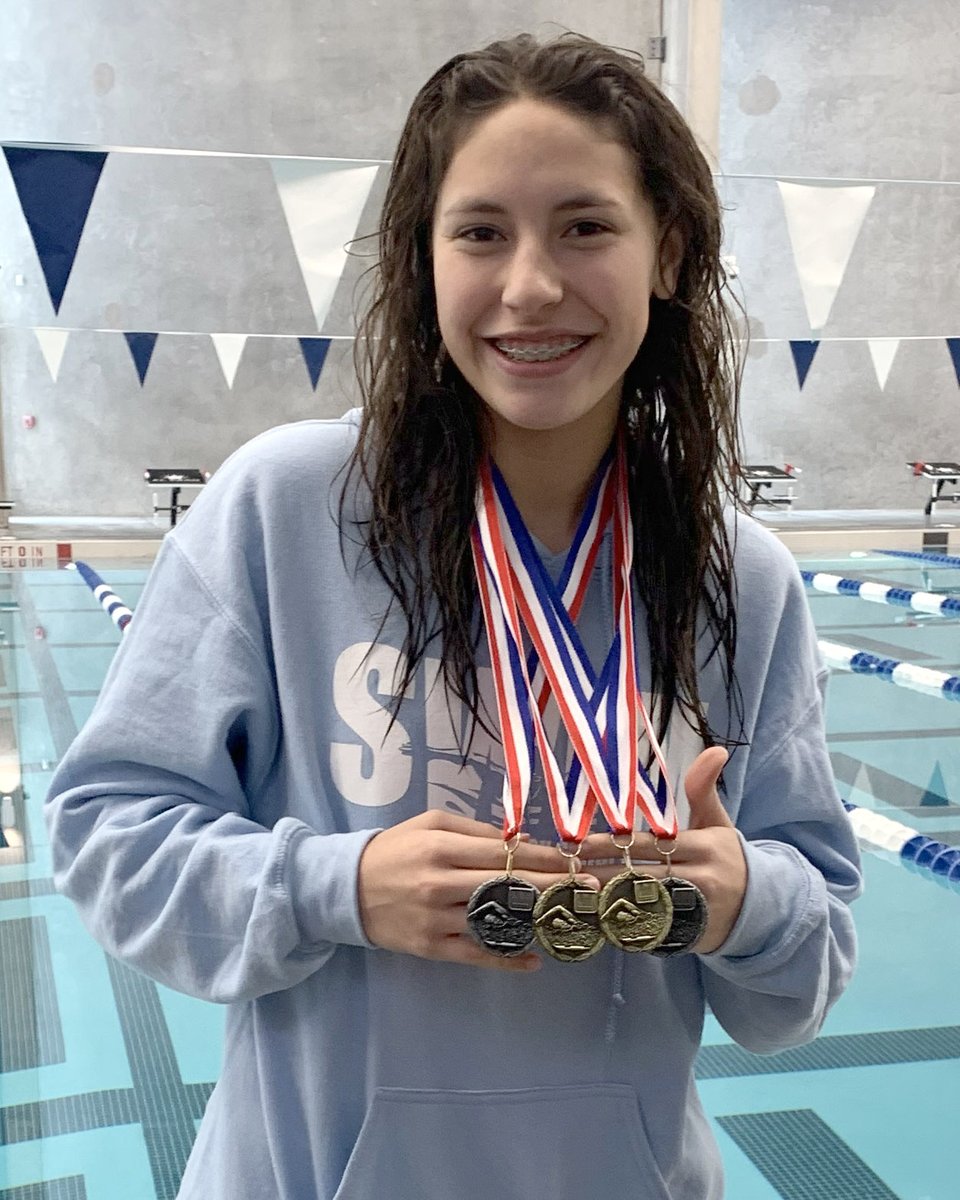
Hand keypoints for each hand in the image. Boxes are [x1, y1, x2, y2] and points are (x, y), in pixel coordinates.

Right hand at [357, 810, 600, 971]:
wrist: (345, 889)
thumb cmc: (395, 850)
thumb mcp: (430, 824)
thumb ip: (474, 830)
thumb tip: (521, 842)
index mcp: (440, 848)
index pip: (501, 853)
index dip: (541, 857)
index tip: (574, 860)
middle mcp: (440, 883)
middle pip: (506, 886)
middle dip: (552, 885)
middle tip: (587, 887)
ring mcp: (436, 920)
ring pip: (495, 921)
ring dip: (535, 920)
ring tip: (570, 918)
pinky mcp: (431, 949)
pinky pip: (476, 955)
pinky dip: (506, 959)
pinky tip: (534, 961)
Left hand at [578, 747, 746, 954]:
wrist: (761, 909)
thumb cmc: (727, 858)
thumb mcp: (717, 823)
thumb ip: (703, 789)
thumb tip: (715, 749)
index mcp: (704, 847)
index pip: (650, 845)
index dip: (613, 845)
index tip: (579, 843)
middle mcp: (699, 880)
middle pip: (639, 877)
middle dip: (598, 873)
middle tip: (563, 869)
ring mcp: (692, 912)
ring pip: (640, 907)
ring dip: (604, 902)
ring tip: (569, 896)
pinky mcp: (685, 937)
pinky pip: (648, 933)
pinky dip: (620, 927)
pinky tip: (593, 923)